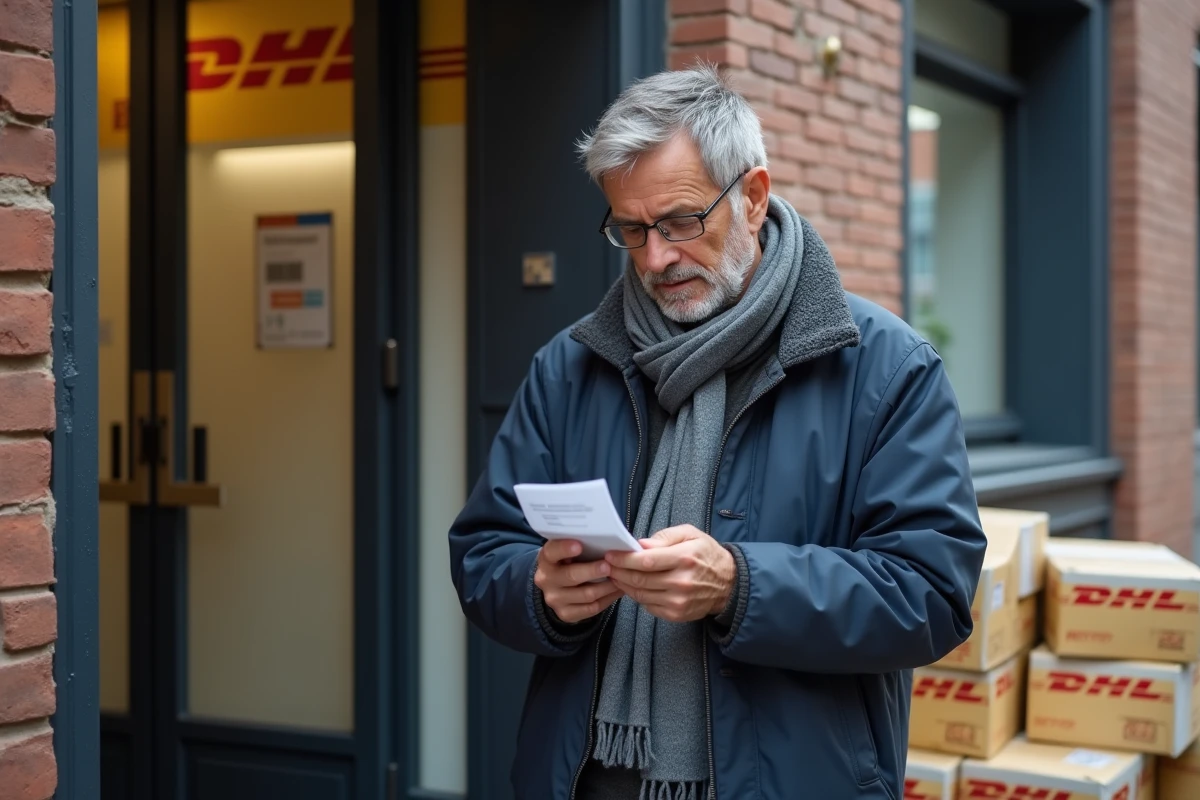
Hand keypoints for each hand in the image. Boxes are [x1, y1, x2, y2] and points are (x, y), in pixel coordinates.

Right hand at [534, 539, 624, 623]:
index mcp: (546, 559)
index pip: (552, 552)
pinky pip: (591, 608)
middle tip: (608, 566)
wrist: (557, 588)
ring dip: (607, 586)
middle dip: (592, 570)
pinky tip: (618, 590)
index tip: (579, 545)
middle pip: (571, 575)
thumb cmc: (569, 562)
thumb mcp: (568, 551)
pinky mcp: (566, 614)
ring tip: (621, 578)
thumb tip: (604, 542)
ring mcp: (555, 599)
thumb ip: (579, 545)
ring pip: (586, 594)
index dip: (564, 548)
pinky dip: (608, 599)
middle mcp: (546, 580)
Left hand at [605, 525, 734, 622]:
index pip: (645, 561)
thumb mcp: (691, 535)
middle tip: (606, 565)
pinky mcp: (677, 614)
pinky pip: (648, 605)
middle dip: (618, 572)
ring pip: (640, 594)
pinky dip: (637, 596)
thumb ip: (665, 537)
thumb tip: (641, 545)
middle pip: (639, 579)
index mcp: (684, 558)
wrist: (729, 584)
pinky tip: (632, 587)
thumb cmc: (707, 555)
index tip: (610, 555)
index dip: (624, 559)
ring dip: (623, 585)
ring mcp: (679, 601)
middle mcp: (681, 582)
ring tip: (615, 575)